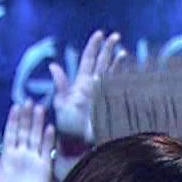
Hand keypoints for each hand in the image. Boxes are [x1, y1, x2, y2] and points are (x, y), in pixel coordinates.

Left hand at [0, 101, 56, 181]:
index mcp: (8, 155)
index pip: (11, 133)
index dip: (13, 120)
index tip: (16, 107)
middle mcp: (21, 153)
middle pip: (25, 131)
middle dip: (27, 116)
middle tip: (29, 101)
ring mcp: (34, 159)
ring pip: (36, 136)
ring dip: (38, 123)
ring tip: (40, 108)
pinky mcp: (45, 166)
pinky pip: (47, 149)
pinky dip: (48, 139)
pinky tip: (49, 128)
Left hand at [50, 30, 127, 147]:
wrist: (78, 146)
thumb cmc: (67, 128)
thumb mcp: (61, 104)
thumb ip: (61, 85)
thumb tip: (53, 66)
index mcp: (80, 84)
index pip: (88, 60)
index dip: (94, 47)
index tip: (100, 34)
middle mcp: (92, 87)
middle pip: (102, 63)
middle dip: (108, 49)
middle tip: (115, 36)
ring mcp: (102, 96)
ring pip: (111, 74)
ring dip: (117, 62)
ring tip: (123, 51)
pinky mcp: (110, 106)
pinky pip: (118, 89)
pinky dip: (124, 80)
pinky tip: (129, 73)